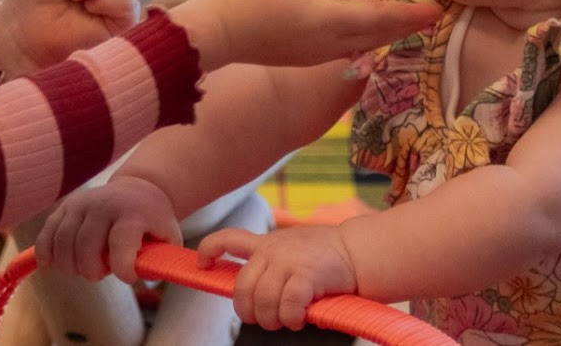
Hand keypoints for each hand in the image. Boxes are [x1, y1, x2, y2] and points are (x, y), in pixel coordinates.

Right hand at [36, 176, 181, 283]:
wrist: (137, 190)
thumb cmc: (153, 222)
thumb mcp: (168, 237)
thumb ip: (160, 260)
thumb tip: (143, 276)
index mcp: (132, 213)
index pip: (121, 242)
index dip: (122, 266)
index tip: (127, 278)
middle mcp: (105, 205)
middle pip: (86, 244)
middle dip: (90, 270)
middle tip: (99, 275)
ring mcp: (82, 203)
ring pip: (64, 240)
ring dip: (69, 265)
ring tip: (81, 270)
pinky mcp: (66, 206)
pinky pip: (48, 231)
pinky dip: (46, 251)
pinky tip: (49, 265)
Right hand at [170, 0, 439, 69]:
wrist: (215, 33)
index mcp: (330, 19)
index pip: (381, 16)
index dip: (411, 14)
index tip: (437, 9)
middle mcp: (331, 43)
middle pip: (378, 34)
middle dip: (405, 25)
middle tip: (432, 16)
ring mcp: (318, 54)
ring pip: (364, 43)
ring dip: (387, 33)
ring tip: (407, 21)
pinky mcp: (305, 58)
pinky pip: (347, 47)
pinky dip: (365, 38)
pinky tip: (368, 30)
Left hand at [198, 225, 357, 331]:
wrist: (358, 252)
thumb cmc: (326, 259)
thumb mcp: (292, 253)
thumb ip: (272, 269)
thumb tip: (255, 301)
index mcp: (266, 243)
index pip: (228, 239)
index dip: (208, 250)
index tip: (202, 265)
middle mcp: (273, 249)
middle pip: (242, 288)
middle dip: (248, 312)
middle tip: (265, 320)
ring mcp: (288, 261)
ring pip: (262, 300)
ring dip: (271, 320)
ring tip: (285, 321)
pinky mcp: (306, 275)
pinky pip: (287, 306)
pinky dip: (290, 319)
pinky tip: (299, 318)